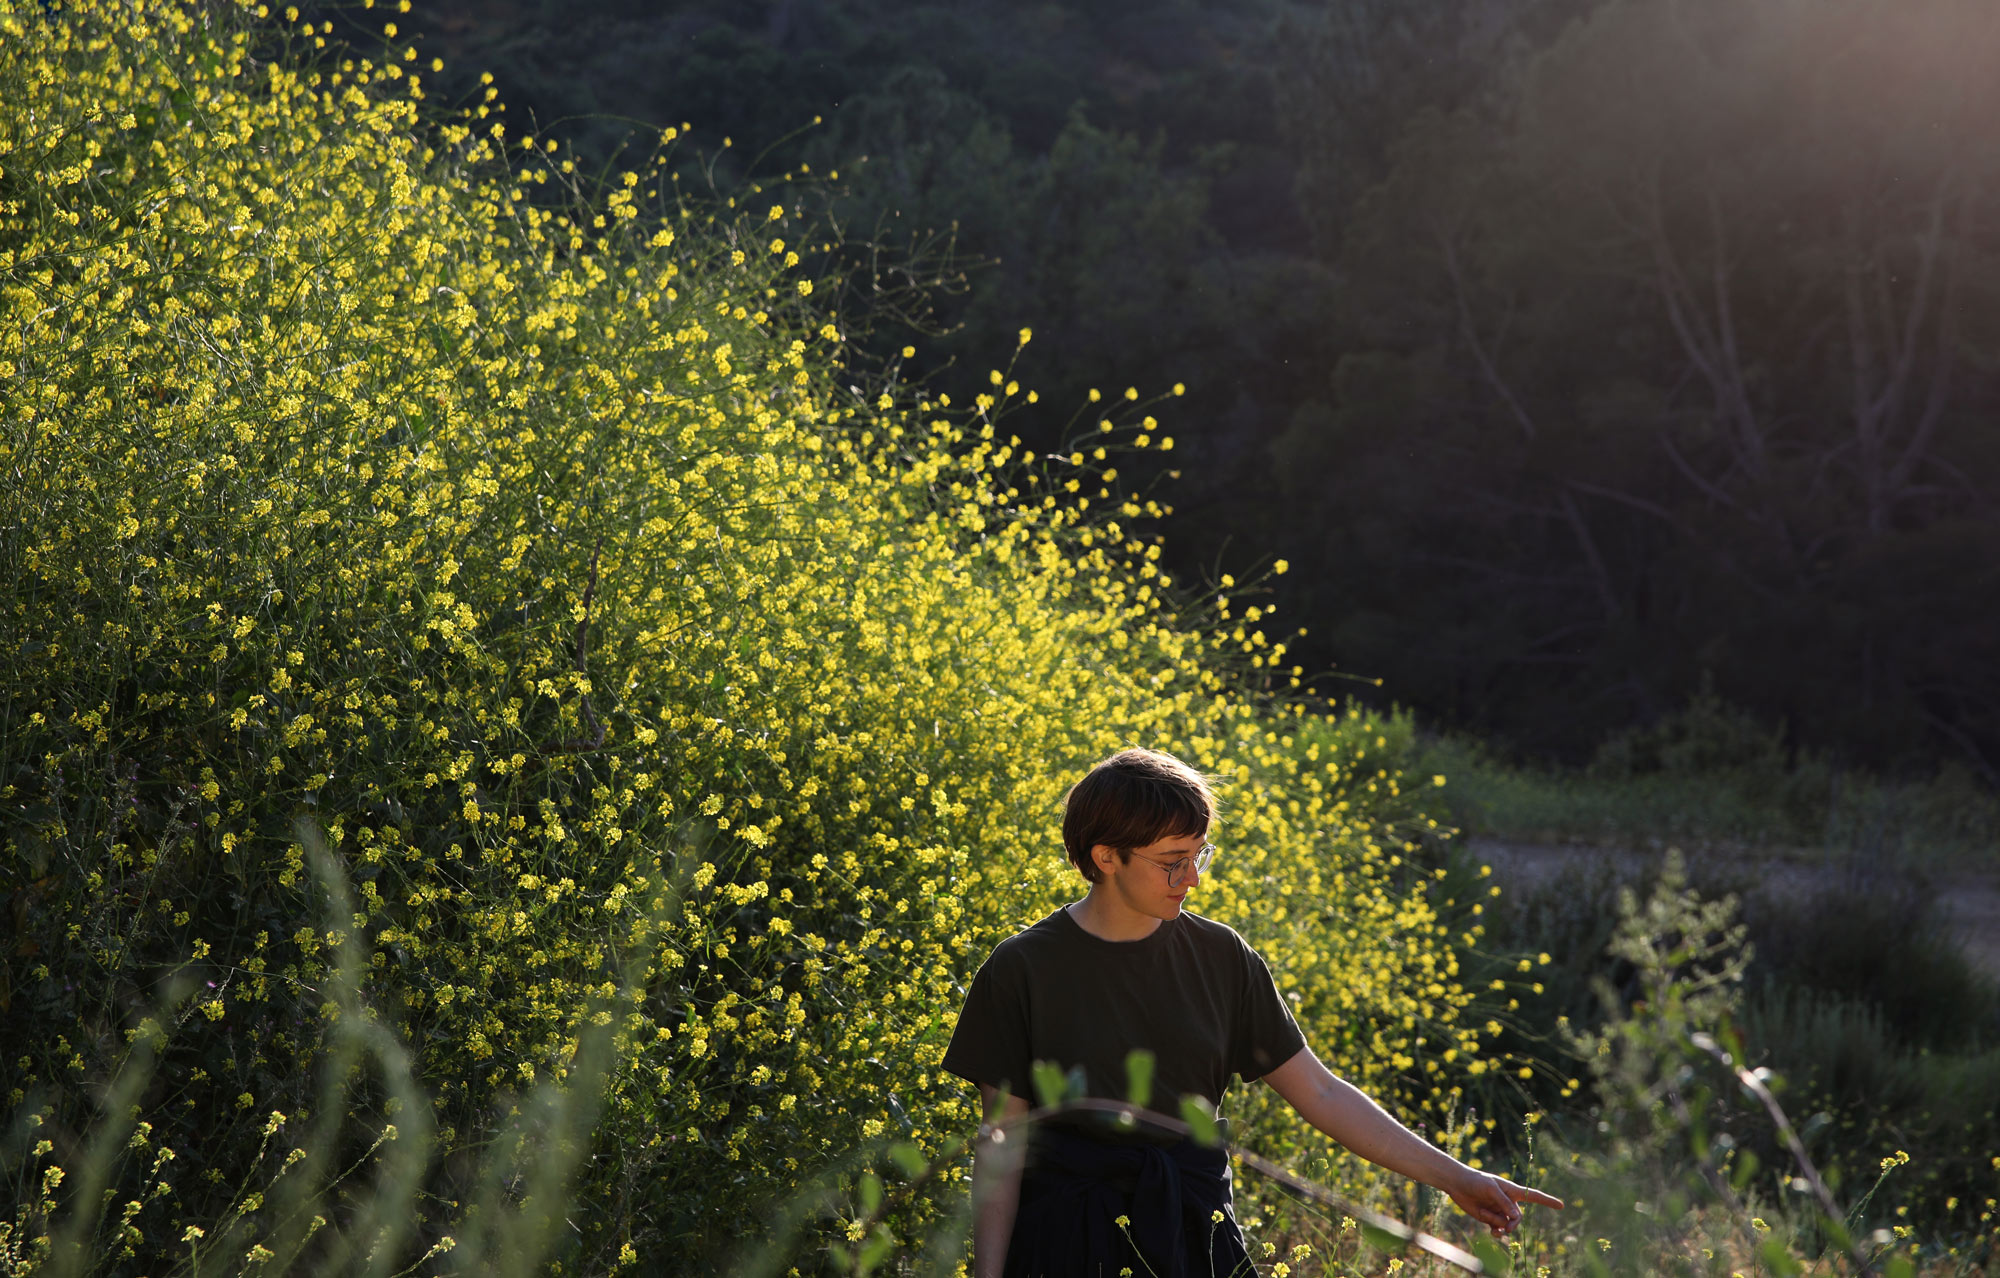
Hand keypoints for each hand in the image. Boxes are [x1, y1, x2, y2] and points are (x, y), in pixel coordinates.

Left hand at [1446, 1169, 1563, 1237]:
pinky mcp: (1489, 1218)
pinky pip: (1498, 1230)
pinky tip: (1492, 1232)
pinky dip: (1496, 1232)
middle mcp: (1507, 1202)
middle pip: (1518, 1218)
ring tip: (1483, 1213)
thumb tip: (1516, 1218)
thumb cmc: (1476, 1181)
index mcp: (1511, 1191)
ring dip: (1497, 1223)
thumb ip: (1504, 1203)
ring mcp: (1499, 1211)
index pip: (1533, 1196)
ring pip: (1506, 1225)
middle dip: (1513, 1224)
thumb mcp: (1490, 1189)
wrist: (1457, 1184)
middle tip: (1506, 1228)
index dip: (1547, 1201)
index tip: (1561, 1205)